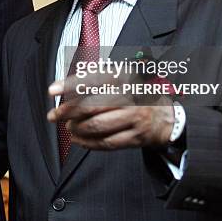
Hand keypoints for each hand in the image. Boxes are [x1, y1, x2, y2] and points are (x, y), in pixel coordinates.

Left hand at [47, 74, 174, 150]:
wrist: (168, 118)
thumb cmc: (139, 96)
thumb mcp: (123, 78)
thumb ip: (98, 79)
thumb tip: (67, 86)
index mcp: (126, 78)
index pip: (93, 79)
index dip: (70, 85)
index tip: (52, 90)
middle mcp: (131, 97)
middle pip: (92, 105)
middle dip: (68, 112)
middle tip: (54, 115)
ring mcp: (134, 118)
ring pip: (97, 126)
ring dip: (77, 128)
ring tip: (68, 127)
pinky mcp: (136, 138)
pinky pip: (107, 143)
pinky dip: (88, 143)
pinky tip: (78, 139)